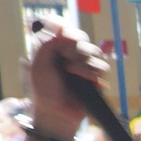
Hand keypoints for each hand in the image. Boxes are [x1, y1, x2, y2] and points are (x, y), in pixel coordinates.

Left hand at [24, 18, 107, 138]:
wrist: (56, 114)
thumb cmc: (43, 91)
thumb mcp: (38, 63)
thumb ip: (47, 42)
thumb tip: (62, 28)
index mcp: (52, 47)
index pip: (62, 26)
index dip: (64, 28)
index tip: (60, 36)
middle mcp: (69, 54)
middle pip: (80, 36)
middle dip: (73, 47)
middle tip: (64, 59)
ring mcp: (84, 66)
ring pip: (93, 50)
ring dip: (82, 61)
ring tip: (71, 73)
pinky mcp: (95, 78)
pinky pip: (102, 67)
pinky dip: (91, 73)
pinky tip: (83, 80)